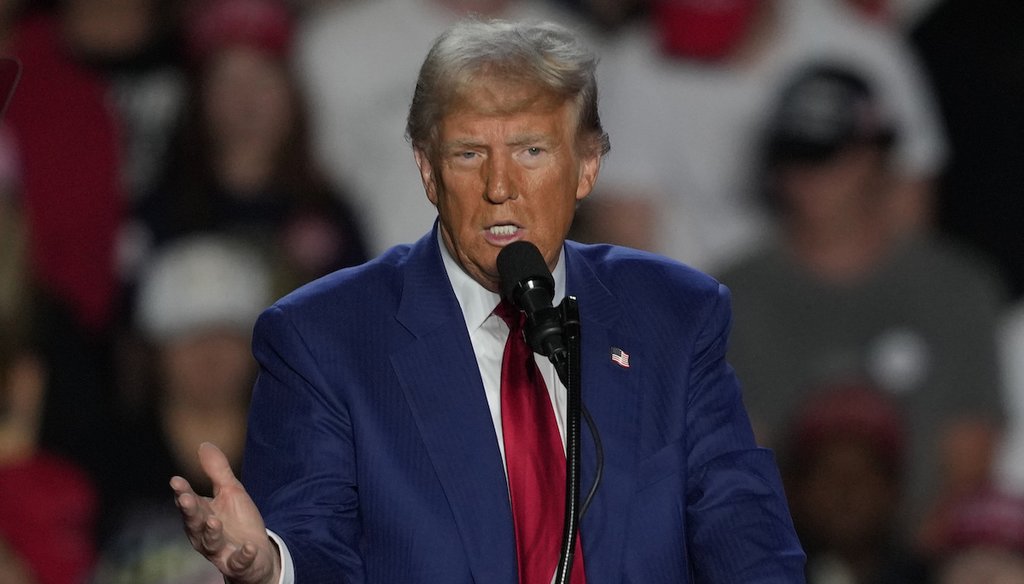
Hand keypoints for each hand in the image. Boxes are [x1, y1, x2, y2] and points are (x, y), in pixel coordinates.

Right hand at [171, 442, 280, 583]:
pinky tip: (249, 547)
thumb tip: (203, 444)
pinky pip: (239, 562)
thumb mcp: (231, 491)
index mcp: (202, 515)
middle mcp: (205, 535)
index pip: (190, 502)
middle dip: (190, 511)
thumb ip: (217, 471)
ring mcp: (221, 552)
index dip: (182, 492)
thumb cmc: (239, 521)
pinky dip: (243, 556)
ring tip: (214, 521)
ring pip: (211, 544)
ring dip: (211, 533)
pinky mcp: (238, 565)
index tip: (175, 480)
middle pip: (195, 523)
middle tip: (186, 499)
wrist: (257, 555)